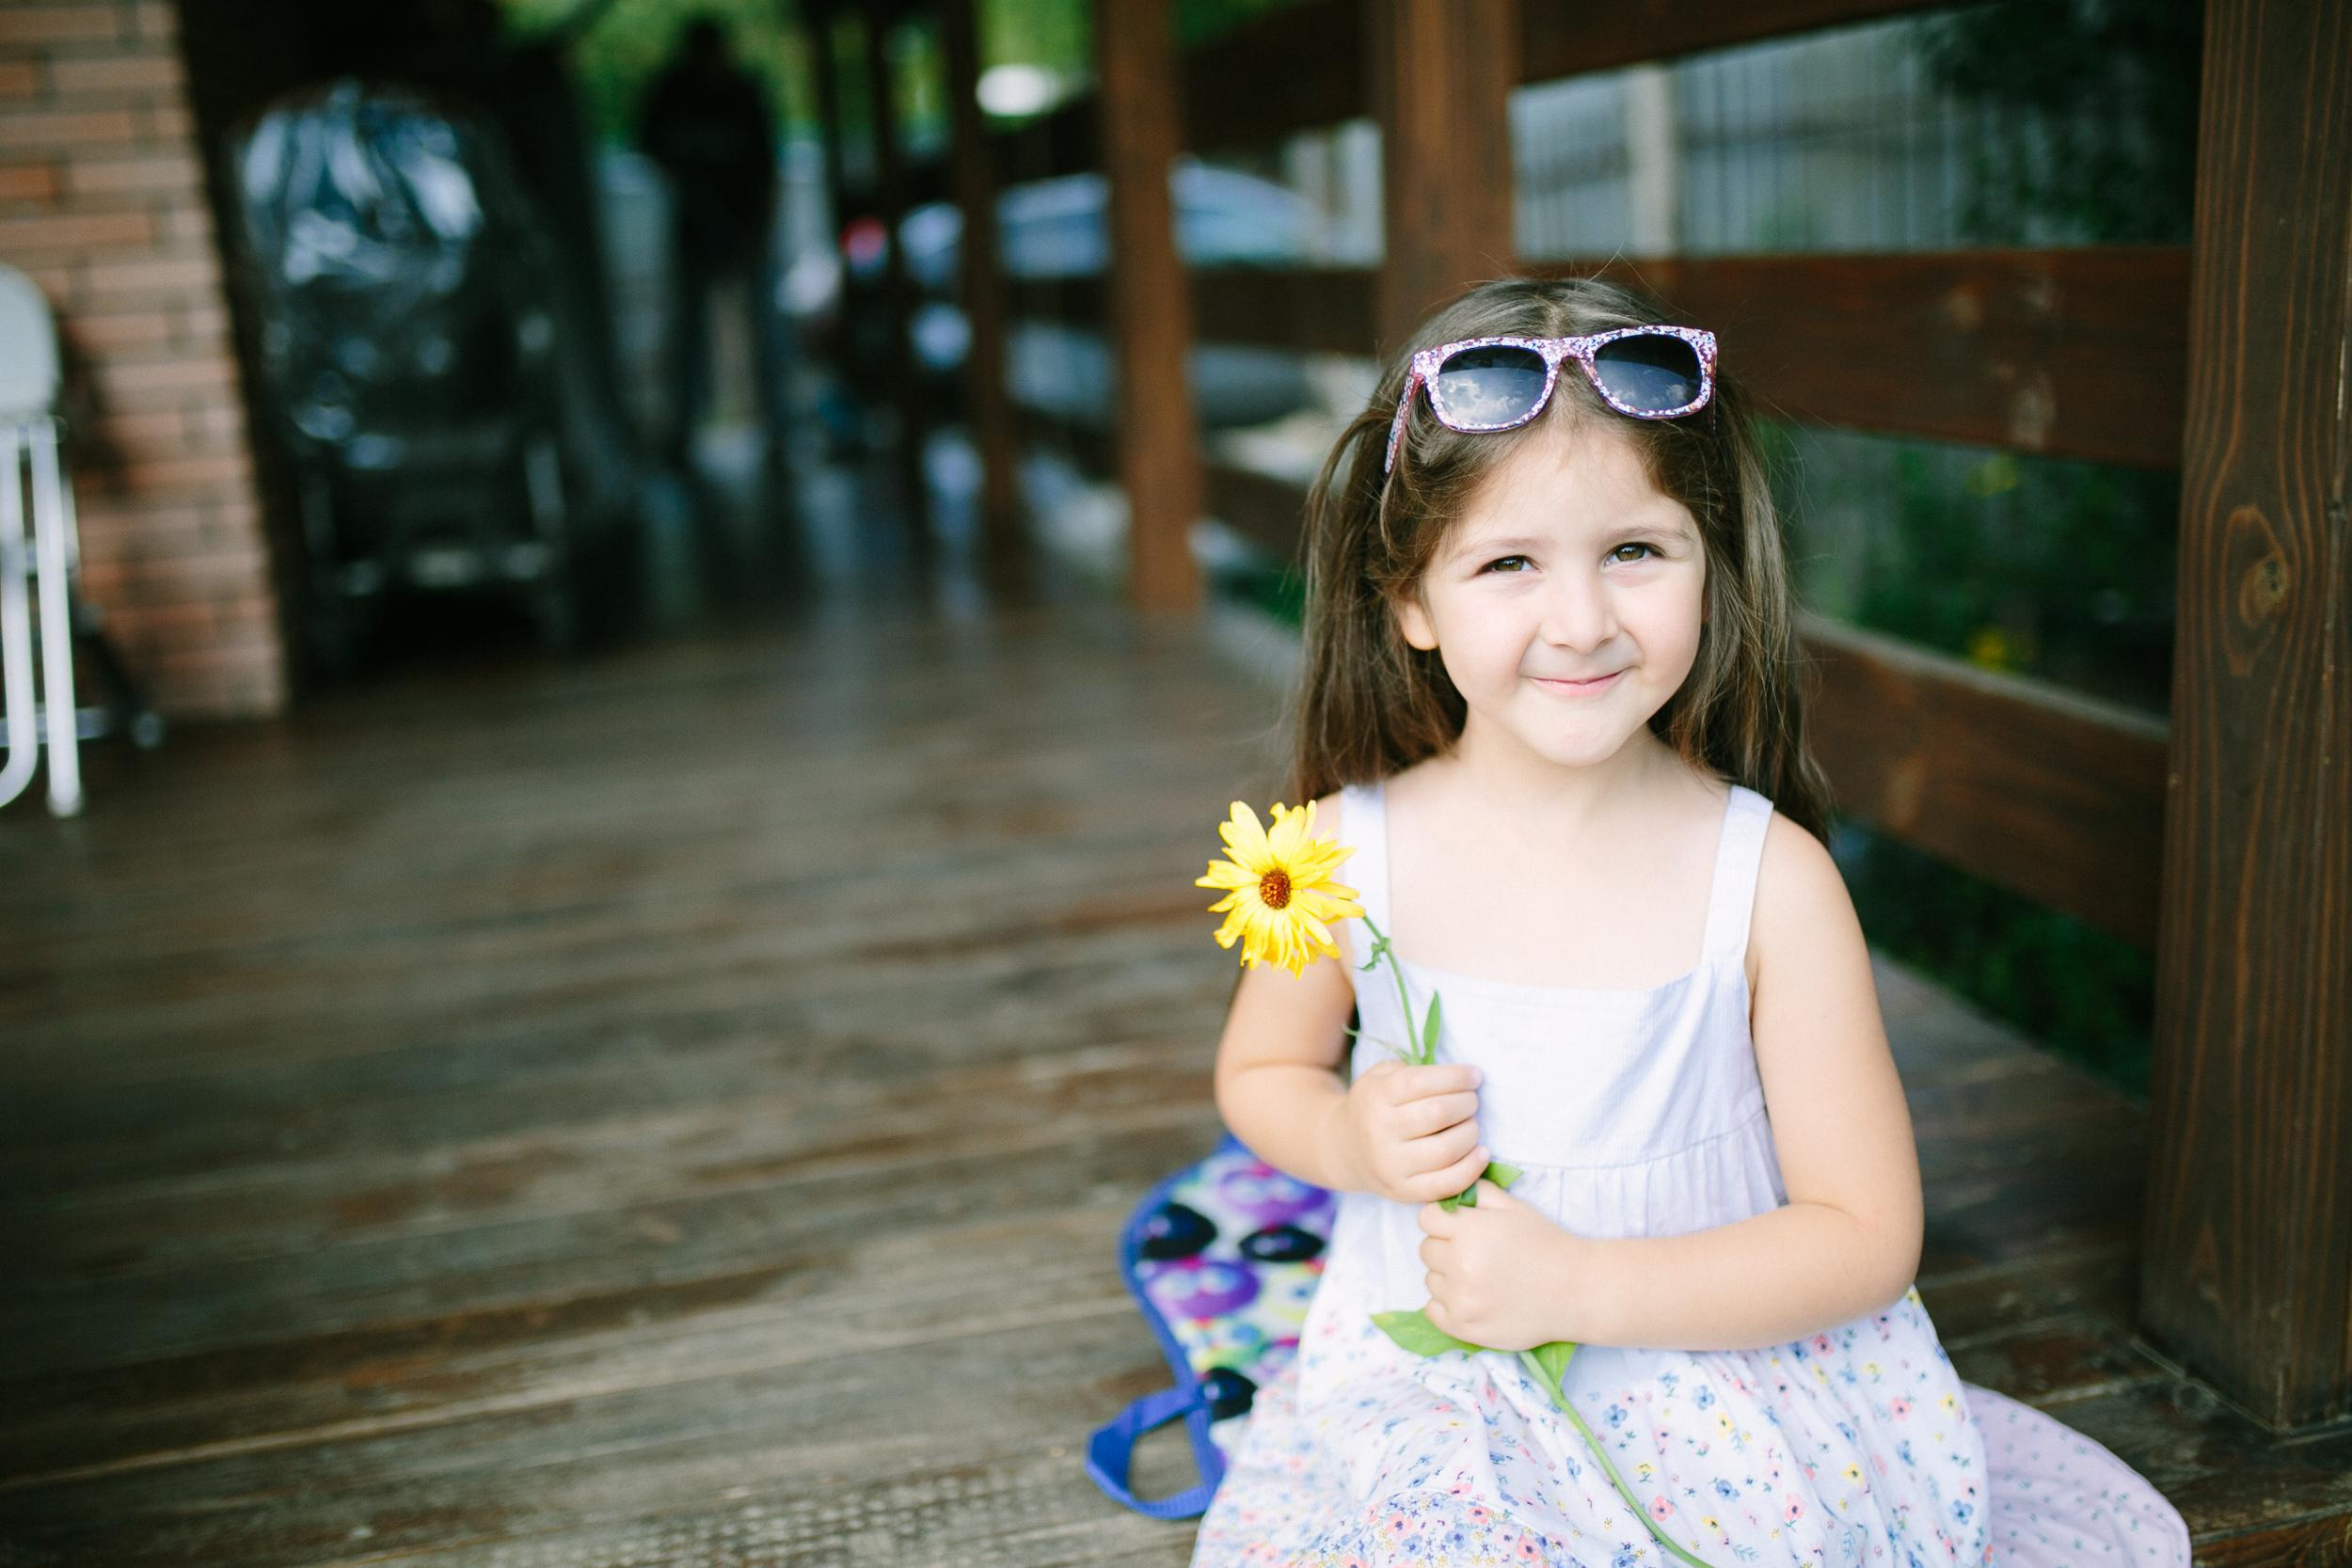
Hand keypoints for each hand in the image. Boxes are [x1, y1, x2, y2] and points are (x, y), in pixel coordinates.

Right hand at [1321, 1058, 1486, 1205]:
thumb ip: (1413, 1071)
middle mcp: (1380, 1131)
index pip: (1421, 1082)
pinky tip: (1482, 1153)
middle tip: (1472, 1101)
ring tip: (1472, 1125)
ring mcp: (1391, 1165)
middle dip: (1467, 1103)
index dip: (1455, 1077)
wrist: (1344, 1149)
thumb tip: (1460, 1076)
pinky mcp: (1404, 1192)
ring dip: (1471, 1133)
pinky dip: (1471, 1169)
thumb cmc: (1375, 1106)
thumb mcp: (1381, 1077)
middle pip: (1438, 1113)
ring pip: (1446, 1149)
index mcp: (1376, 1097)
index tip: (1473, 1075)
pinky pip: (1446, 1184)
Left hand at [1416, 1179, 1603, 1351]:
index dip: (1442, 1220)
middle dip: (1445, 1247)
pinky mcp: (1464, 1327)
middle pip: (1426, 1249)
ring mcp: (1461, 1299)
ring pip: (1431, 1280)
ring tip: (1480, 1278)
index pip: (1427, 1218)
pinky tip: (1470, 1298)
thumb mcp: (1515, 1208)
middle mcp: (1460, 1264)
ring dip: (1447, 1277)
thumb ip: (1480, 1193)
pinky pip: (1433, 1311)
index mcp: (1469, 1231)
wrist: (1576, 1291)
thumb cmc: (1547, 1245)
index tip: (1461, 1227)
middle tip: (1475, 1254)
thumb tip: (1455, 1187)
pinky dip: (1446, 1305)